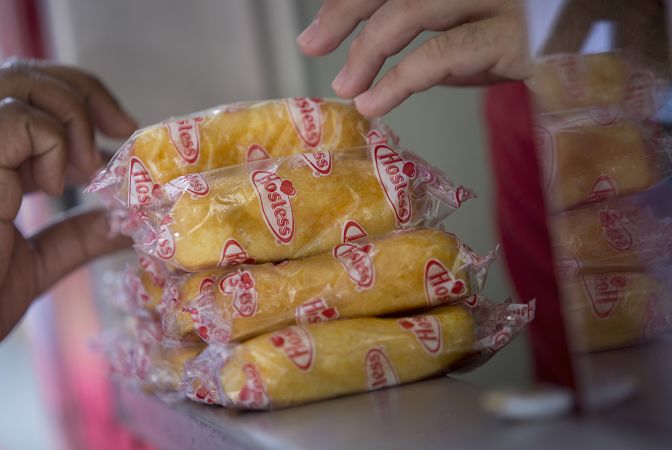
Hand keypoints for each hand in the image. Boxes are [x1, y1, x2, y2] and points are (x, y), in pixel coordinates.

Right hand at [0, 59, 135, 377]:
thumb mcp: (34, 264)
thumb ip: (77, 238)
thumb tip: (127, 227)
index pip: (29, 91)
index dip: (83, 103)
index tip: (117, 139)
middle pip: (27, 73)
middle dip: (87, 94)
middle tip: (119, 135)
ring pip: (18, 82)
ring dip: (71, 118)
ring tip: (83, 172)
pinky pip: (14, 120)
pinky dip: (51, 144)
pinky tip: (53, 188)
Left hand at [297, 0, 531, 115]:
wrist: (608, 45)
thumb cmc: (534, 37)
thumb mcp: (475, 27)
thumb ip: (435, 31)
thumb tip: (375, 62)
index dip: (350, 0)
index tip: (320, 29)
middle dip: (344, 13)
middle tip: (312, 44)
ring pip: (409, 11)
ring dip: (367, 51)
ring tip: (346, 86)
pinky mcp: (514, 36)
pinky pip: (441, 56)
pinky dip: (398, 81)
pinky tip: (376, 102)